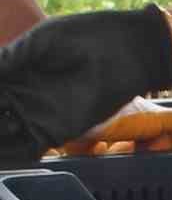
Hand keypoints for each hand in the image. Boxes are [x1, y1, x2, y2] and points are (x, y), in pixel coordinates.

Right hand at [0, 5, 171, 166]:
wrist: (130, 48)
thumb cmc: (87, 36)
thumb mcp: (40, 43)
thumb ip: (8, 60)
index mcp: (13, 74)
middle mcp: (20, 99)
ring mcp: (35, 116)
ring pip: (2, 138)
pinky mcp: (57, 132)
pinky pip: (26, 152)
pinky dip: (8, 160)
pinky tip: (0, 164)